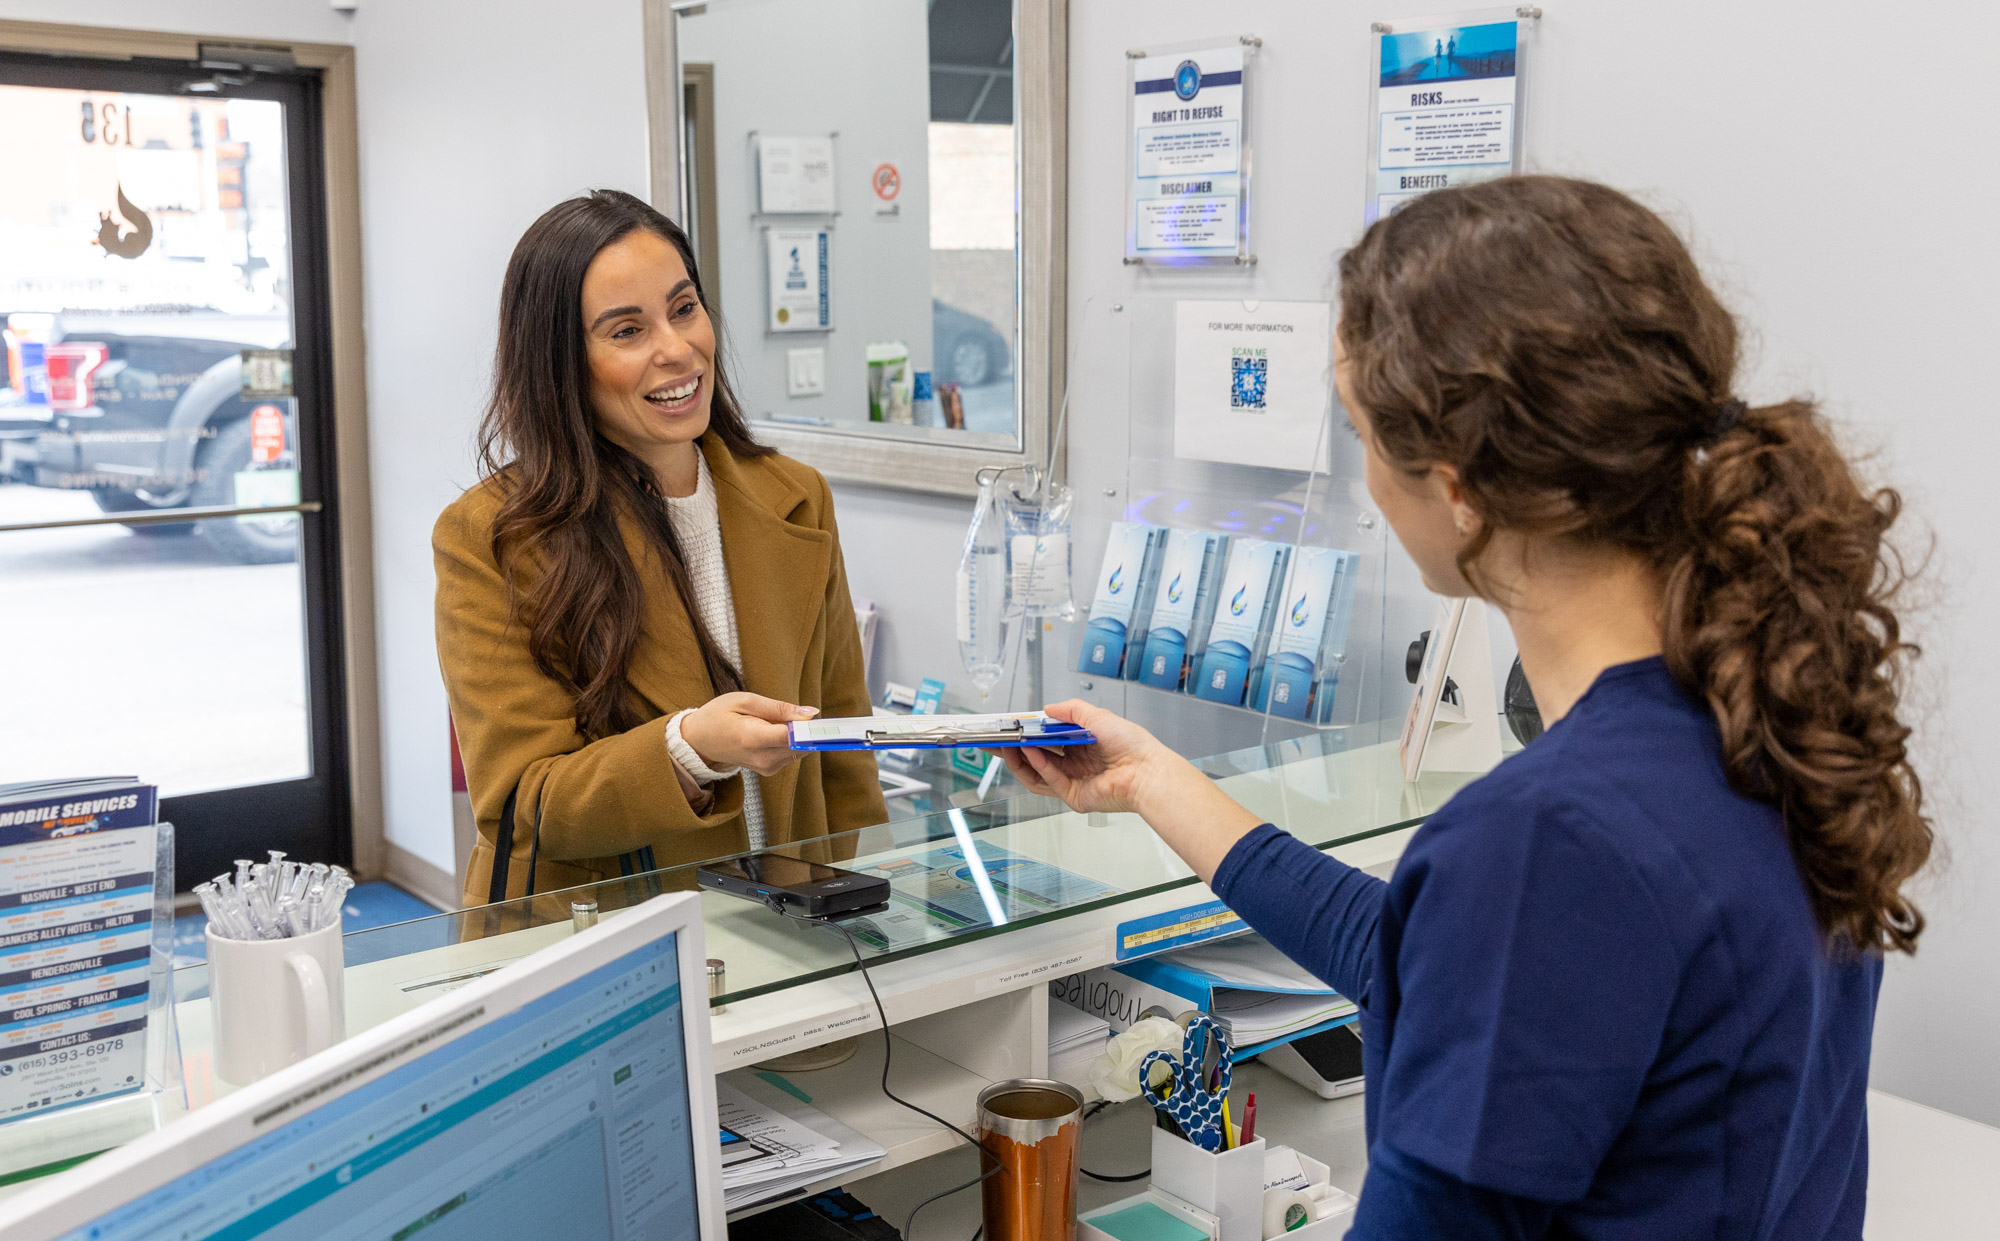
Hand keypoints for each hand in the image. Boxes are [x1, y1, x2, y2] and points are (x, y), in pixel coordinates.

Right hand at [680, 693, 816, 777]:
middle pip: (802, 744)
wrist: (699, 741)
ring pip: (800, 749)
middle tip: (801, 711)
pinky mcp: (770, 770)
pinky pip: (792, 753)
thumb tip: (811, 713)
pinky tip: (773, 731)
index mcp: (754, 739)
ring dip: (798, 734)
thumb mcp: (745, 701)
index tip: (829, 722)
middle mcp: (764, 759)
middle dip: (808, 728)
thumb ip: (779, 708)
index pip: (795, 737)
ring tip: (775, 720)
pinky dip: (790, 741)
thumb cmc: (719, 715)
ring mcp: (767, 768)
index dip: (814, 728)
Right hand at [995, 699, 1265, 882]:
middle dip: (1013, 748)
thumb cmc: (1130, 743)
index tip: (1008, 725)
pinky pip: (1049, 781)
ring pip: (1037, 773)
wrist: (1147, 771)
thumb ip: (1071, 711)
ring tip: (1003, 745)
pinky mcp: (1074, 796)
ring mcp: (1072, 782)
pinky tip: (1028, 752)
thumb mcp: (1097, 717)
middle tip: (992, 739)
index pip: (1046, 739)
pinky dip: (1037, 766)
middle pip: (1036, 757)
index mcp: (1081, 745)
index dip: (1026, 733)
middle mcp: (1074, 764)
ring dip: (1019, 759)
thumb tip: (1046, 708)